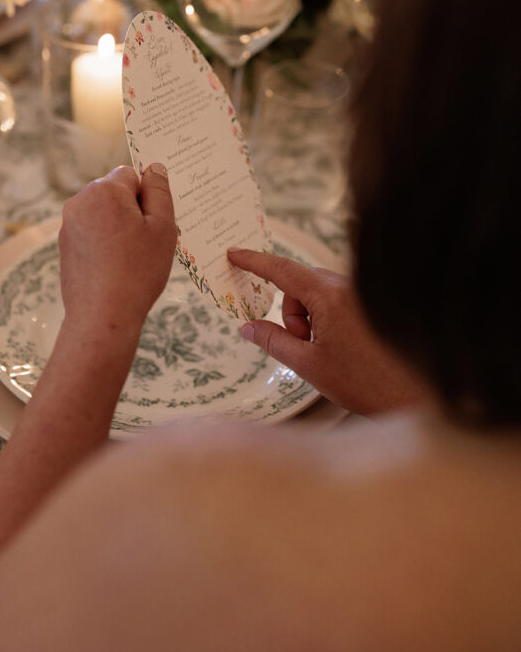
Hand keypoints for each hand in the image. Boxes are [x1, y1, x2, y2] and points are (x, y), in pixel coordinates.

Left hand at [59, 164, 175, 330]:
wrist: (102, 316)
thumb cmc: (137, 272)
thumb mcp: (162, 228)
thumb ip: (160, 192)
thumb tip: (155, 168)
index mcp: (104, 191)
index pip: (131, 174)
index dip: (147, 197)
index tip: (154, 223)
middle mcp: (80, 201)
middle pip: (115, 193)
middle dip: (132, 210)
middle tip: (147, 243)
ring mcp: (68, 224)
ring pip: (103, 213)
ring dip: (118, 227)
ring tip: (131, 259)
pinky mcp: (64, 245)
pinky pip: (91, 232)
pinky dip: (105, 243)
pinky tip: (115, 267)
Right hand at [227, 248, 428, 416]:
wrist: (416, 398)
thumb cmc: (365, 384)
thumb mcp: (308, 365)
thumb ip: (273, 341)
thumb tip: (247, 327)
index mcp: (329, 297)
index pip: (283, 271)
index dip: (255, 262)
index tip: (234, 254)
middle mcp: (349, 287)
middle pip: (301, 285)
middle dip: (293, 312)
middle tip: (304, 346)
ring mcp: (364, 294)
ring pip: (320, 294)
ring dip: (312, 319)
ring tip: (330, 353)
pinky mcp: (375, 304)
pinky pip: (340, 300)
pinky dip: (330, 319)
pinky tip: (345, 348)